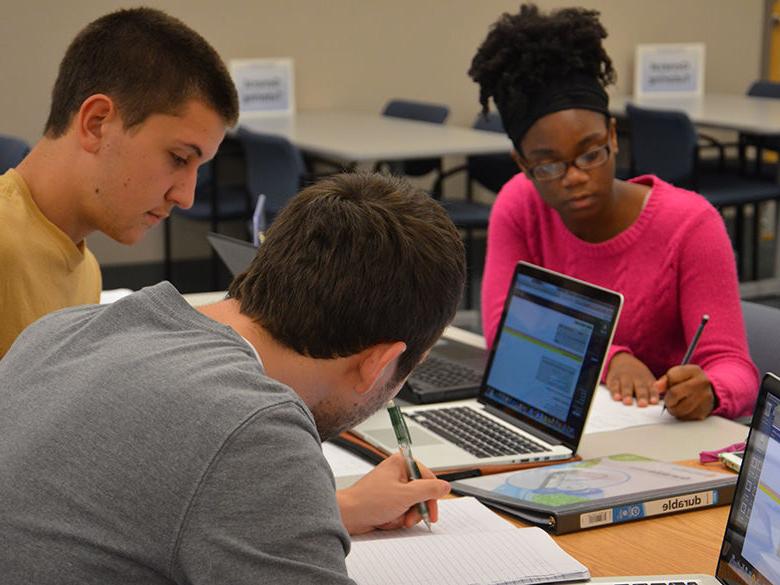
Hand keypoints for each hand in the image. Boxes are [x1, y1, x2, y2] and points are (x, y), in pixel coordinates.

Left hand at [335, 452, 449, 534]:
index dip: (431, 497)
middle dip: (416, 509)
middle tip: (410, 518)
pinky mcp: (387, 500)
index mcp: (401, 463)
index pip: (428, 478)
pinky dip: (397, 518)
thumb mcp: (405, 495)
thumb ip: (429, 490)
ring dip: (406, 515)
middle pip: (421, 493)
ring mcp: (392, 487)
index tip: (432, 512)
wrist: (348, 515)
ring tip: (395, 519)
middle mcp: (397, 472)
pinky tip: (387, 519)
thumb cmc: (370, 501)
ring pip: (412, 504)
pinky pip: (402, 510)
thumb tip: (445, 486)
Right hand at [605, 352, 659, 406]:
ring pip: (627, 387)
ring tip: (627, 402)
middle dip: (641, 396)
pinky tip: (616, 398)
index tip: (654, 402)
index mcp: (647, 381)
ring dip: (627, 394)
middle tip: (642, 404)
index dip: (653, 395)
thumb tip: (667, 400)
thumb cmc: (638, 376)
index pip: (652, 389)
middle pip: (640, 388)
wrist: (622, 361)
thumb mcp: (649, 380)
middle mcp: (637, 379)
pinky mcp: (614, 379)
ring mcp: (625, 379)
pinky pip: (614, 385)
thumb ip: (657, 390)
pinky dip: (615, 391)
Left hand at [655, 364, 714, 419]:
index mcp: (694, 371)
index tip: (666, 387)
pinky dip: (681, 414)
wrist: (708, 391)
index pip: (671, 377)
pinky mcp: (704, 411)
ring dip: (672, 409)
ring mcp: (705, 397)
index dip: (665, 383)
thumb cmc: (688, 382)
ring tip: (675, 405)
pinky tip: (683, 409)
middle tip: (668, 400)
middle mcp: (702, 383)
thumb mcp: (678, 375)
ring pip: (679, 408)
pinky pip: (686, 416)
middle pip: (674, 393)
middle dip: (667, 398)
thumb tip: (656, 386)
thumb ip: (665, 380)